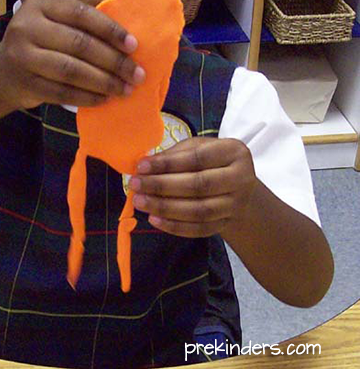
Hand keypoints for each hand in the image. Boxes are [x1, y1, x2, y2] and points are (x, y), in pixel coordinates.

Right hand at [0, 0, 144, 108]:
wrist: (1, 74)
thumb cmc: (38, 45)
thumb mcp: (52, 24)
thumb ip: (80, 25)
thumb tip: (127, 40)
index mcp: (39, 7)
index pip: (80, 14)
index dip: (110, 29)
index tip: (134, 45)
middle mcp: (27, 29)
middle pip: (79, 45)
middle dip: (113, 61)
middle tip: (136, 74)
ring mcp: (23, 58)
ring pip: (72, 71)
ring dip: (104, 82)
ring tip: (125, 89)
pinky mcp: (26, 85)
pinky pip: (63, 93)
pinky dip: (87, 97)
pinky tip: (104, 99)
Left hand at [130, 137, 256, 237]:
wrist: (239, 188)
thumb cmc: (211, 161)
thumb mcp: (198, 147)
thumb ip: (175, 154)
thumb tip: (145, 165)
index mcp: (234, 152)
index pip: (197, 158)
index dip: (167, 164)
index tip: (141, 166)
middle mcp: (240, 178)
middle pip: (199, 185)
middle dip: (162, 186)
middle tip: (135, 185)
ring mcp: (236, 205)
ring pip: (199, 211)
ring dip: (165, 208)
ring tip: (140, 202)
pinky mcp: (227, 224)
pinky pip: (199, 229)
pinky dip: (175, 226)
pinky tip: (154, 219)